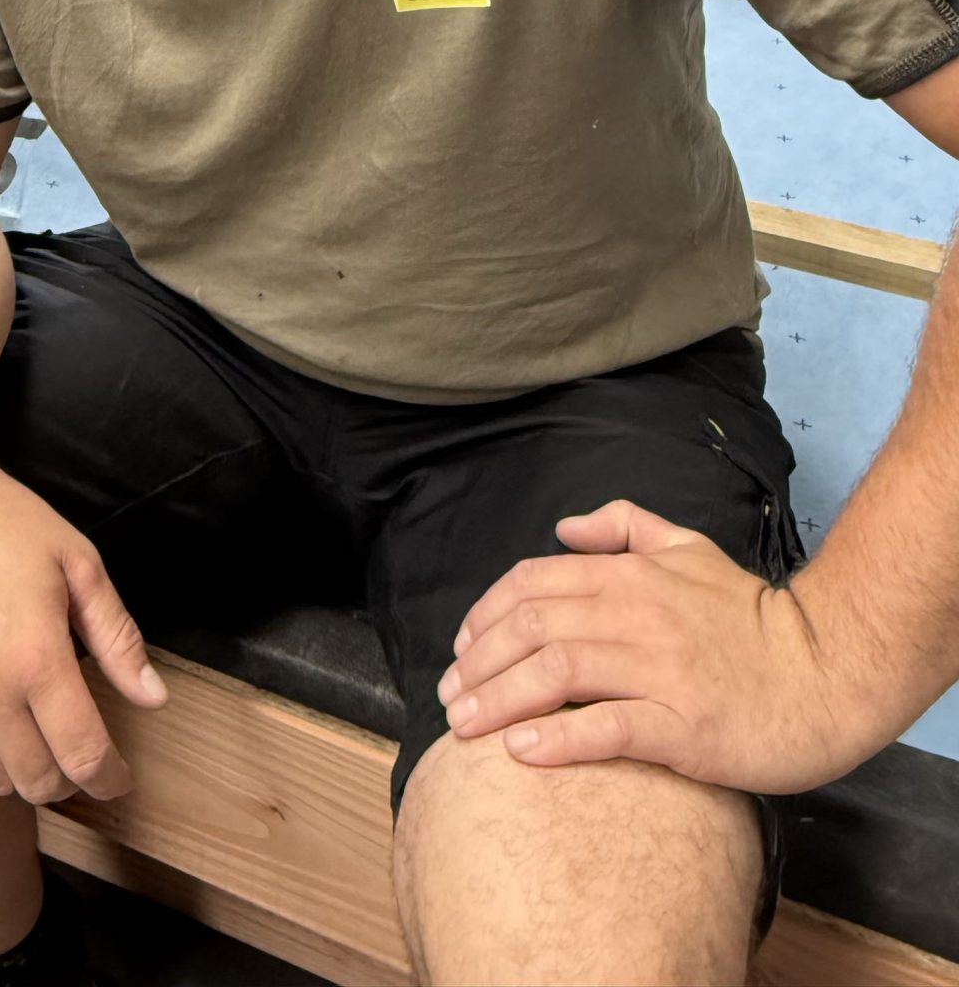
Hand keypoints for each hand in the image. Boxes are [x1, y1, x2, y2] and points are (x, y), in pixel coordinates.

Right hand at [0, 441, 166, 805]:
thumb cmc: (4, 524)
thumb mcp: (78, 563)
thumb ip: (117, 636)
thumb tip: (154, 697)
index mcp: (36, 656)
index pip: (83, 755)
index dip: (110, 778)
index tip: (119, 777)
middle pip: (40, 781)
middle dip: (71, 777)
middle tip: (81, 751)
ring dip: (24, 771)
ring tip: (38, 734)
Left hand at [436, 500, 874, 791]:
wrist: (829, 671)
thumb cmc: (756, 617)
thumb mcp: (691, 548)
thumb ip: (627, 527)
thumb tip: (565, 527)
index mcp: (633, 574)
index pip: (534, 583)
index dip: (487, 614)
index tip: (462, 649)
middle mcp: (637, 614)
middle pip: (533, 627)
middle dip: (479, 662)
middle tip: (449, 695)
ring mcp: (659, 669)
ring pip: (557, 673)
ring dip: (499, 699)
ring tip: (464, 727)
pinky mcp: (684, 724)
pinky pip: (607, 727)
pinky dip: (558, 738)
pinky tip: (523, 752)